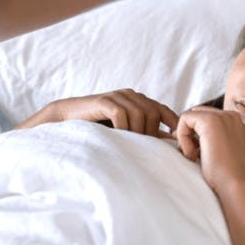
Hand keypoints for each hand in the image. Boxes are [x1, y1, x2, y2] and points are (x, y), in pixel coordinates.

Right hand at [16, 89, 177, 136]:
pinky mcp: (105, 101)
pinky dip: (123, 128)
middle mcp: (130, 95)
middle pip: (153, 112)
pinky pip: (122, 114)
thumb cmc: (98, 128)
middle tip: (144, 149)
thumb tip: (169, 144)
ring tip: (130, 145)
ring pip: (140, 113)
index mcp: (138, 101)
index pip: (162, 109)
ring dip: (138, 132)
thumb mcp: (125, 131)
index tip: (176, 139)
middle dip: (151, 133)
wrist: (68, 120)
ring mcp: (117, 96)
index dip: (172, 123)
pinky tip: (118, 137)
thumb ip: (143, 133)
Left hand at [175, 106, 244, 189]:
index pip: (206, 118)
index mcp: (235, 122)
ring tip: (193, 156)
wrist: (236, 185)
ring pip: (190, 116)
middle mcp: (230, 115)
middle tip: (192, 155)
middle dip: (189, 133)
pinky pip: (185, 119)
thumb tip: (183, 133)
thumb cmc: (226, 175)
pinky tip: (192, 155)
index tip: (195, 153)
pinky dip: (183, 138)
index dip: (195, 134)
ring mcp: (222, 116)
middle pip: (197, 114)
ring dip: (186, 137)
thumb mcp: (219, 151)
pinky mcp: (210, 121)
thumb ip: (209, 138)